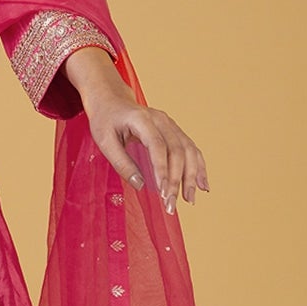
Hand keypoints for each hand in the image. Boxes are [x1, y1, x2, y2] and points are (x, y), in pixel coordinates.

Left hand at [64, 48, 209, 214]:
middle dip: (176, 180)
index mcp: (142, 119)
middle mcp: (161, 120)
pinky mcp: (174, 131)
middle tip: (171, 205)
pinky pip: (191, 149)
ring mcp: (170, 124)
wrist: (111, 100)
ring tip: (189, 200)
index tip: (163, 191)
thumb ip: (121, 163)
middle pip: (177, 150)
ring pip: (188, 150)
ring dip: (191, 176)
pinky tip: (202, 185)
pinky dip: (198, 167)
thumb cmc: (105, 120)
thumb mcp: (104, 142)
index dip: (162, 169)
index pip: (157, 146)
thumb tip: (140, 185)